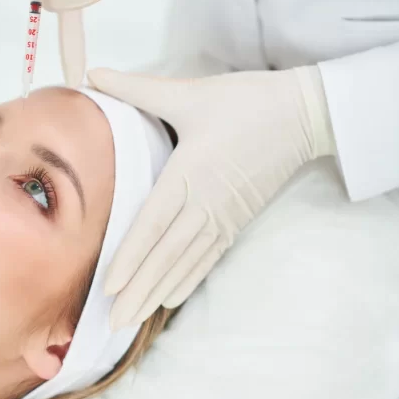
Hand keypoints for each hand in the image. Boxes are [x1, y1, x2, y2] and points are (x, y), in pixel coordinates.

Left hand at [88, 66, 337, 327]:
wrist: (305, 113)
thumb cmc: (246, 101)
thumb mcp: (189, 92)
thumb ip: (138, 88)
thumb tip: (93, 74)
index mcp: (189, 174)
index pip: (153, 224)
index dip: (131, 257)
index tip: (110, 287)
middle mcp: (205, 203)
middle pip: (166, 255)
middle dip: (138, 291)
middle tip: (112, 324)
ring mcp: (223, 216)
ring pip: (185, 263)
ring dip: (158, 292)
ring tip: (133, 320)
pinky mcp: (237, 220)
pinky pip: (208, 257)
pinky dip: (187, 280)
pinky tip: (170, 298)